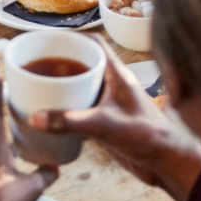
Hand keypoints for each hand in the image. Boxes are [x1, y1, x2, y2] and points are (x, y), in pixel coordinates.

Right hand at [30, 40, 200, 200]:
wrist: (164, 161)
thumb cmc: (146, 135)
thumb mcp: (104, 125)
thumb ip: (70, 121)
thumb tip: (36, 117)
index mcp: (118, 75)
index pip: (95, 45)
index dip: (74, 38)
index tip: (51, 40)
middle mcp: (113, 85)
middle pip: (85, 65)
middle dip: (63, 64)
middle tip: (37, 67)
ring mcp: (110, 104)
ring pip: (83, 89)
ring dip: (64, 89)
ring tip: (39, 89)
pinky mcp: (106, 123)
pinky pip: (83, 110)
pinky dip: (68, 111)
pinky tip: (52, 118)